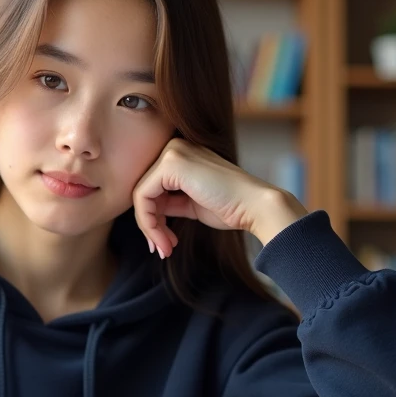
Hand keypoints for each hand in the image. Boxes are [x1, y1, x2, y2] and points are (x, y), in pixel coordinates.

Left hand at [131, 138, 306, 255]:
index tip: (163, 243)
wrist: (255, 206)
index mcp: (181, 153)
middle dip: (150, 225)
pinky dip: (150, 223)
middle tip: (162, 250)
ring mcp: (173, 152)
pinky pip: (143, 197)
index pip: (152, 187)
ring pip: (140, 195)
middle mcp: (174, 146)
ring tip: (165, 249)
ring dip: (150, 228)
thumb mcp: (192, 203)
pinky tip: (166, 241)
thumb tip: (147, 216)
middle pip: (144, 191)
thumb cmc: (230, 207)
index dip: (153, 218)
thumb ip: (169, 202)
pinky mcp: (171, 163)